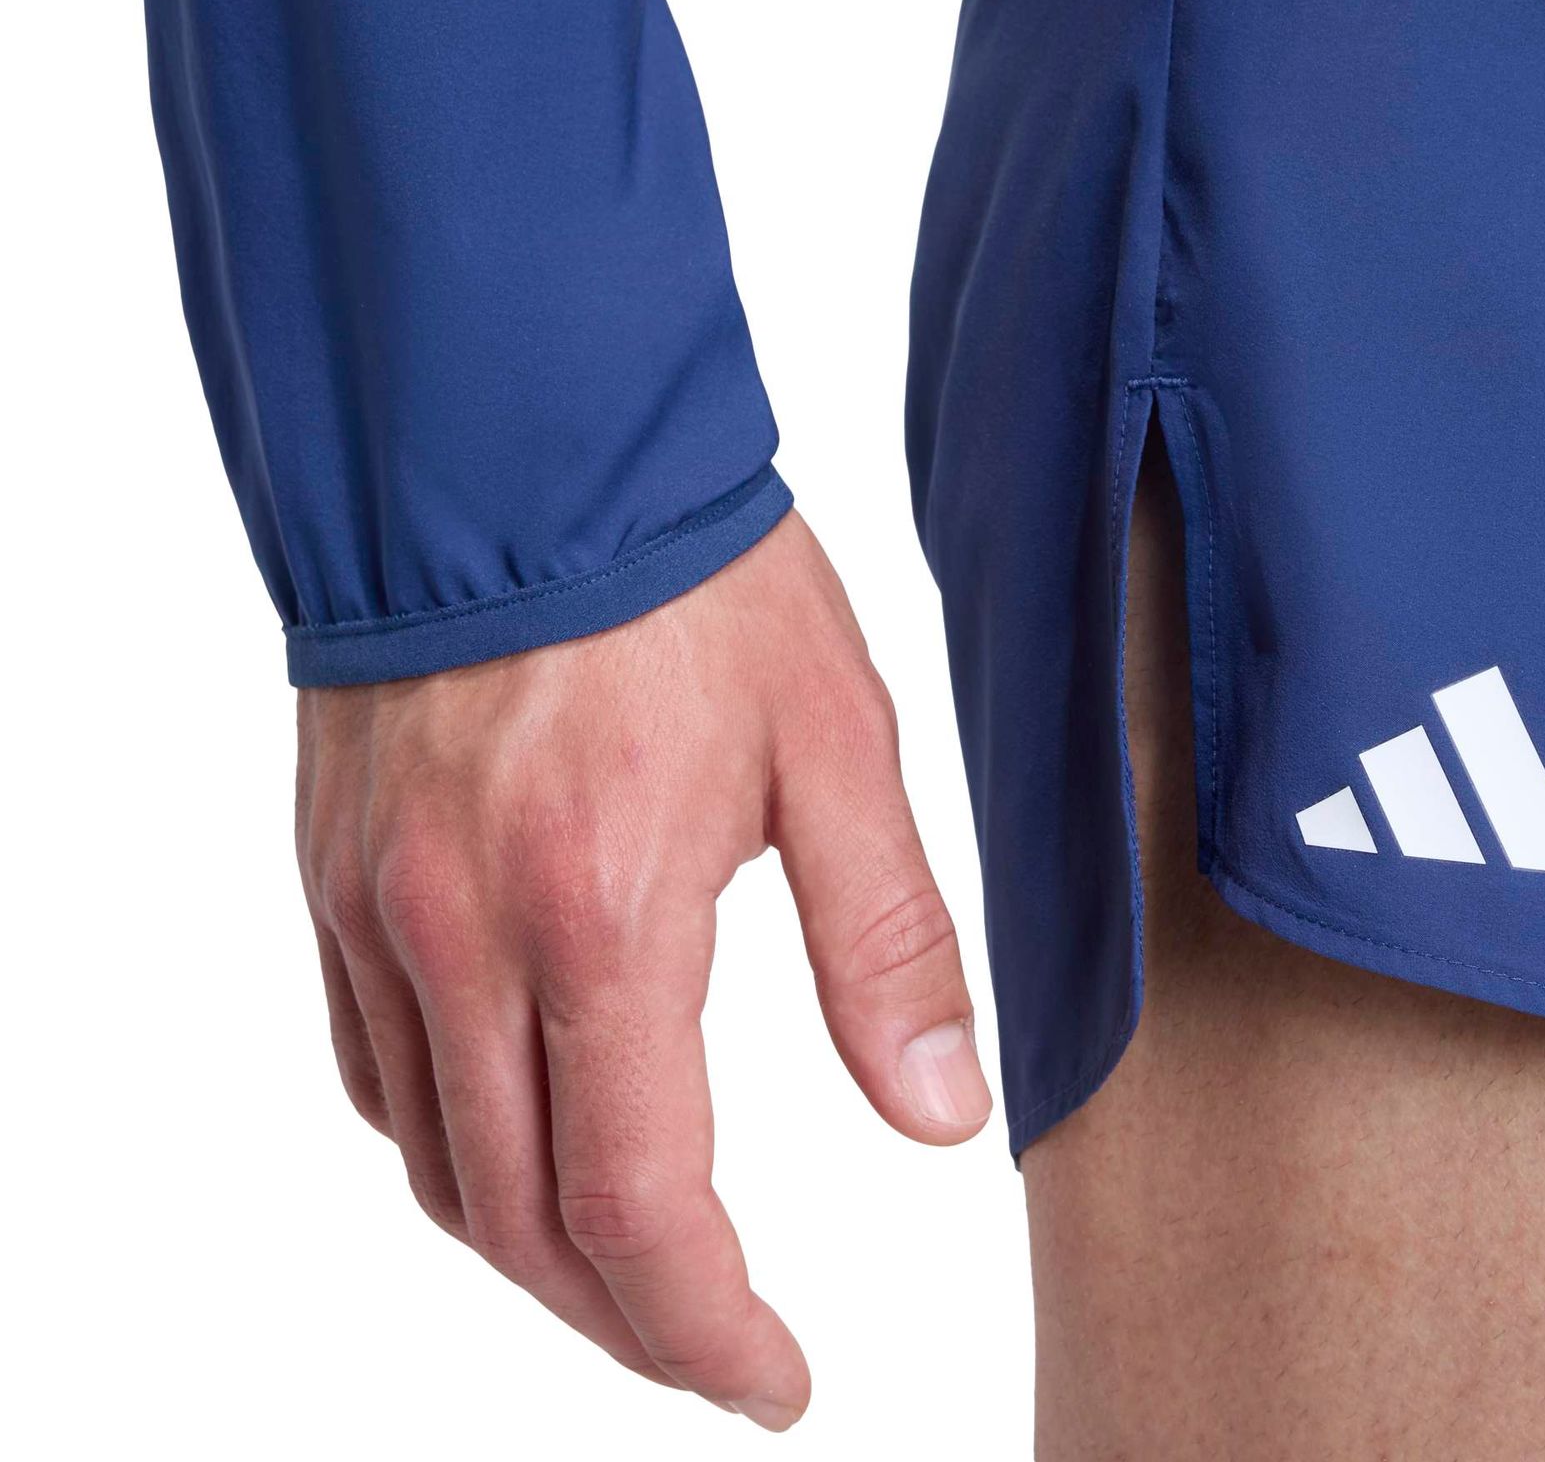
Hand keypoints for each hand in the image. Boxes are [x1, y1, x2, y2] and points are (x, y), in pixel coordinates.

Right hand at [294, 511, 990, 1430]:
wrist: (522, 436)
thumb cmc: (690, 574)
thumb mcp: (837, 742)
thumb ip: (891, 940)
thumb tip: (946, 1117)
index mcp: (600, 914)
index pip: (635, 1208)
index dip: (708, 1330)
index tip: (775, 1383)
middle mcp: (461, 937)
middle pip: (519, 1221)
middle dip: (625, 1319)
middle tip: (718, 1347)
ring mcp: (379, 909)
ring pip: (432, 1164)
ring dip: (532, 1251)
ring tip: (632, 1269)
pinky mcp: (339, 872)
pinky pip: (372, 1068)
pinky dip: (445, 1145)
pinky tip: (514, 1135)